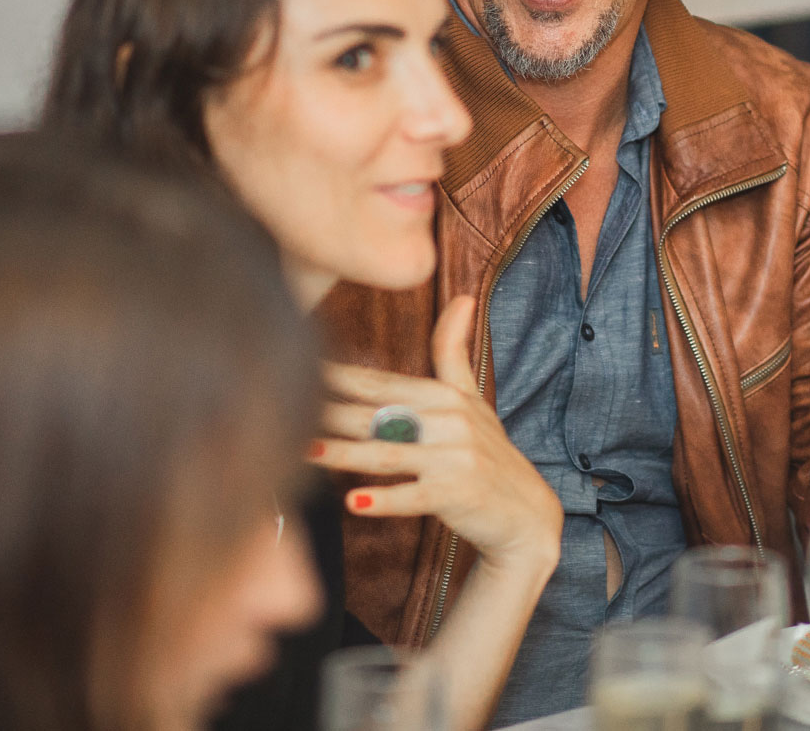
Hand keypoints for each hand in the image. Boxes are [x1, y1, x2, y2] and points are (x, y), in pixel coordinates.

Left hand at [310, 296, 561, 570]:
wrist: (526, 513)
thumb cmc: (490, 454)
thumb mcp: (472, 400)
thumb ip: (454, 351)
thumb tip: (461, 297)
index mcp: (445, 396)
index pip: (382, 382)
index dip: (339, 375)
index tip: (298, 364)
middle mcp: (450, 421)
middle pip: (378, 415)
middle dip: (329, 411)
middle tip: (283, 406)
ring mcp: (454, 458)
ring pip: (388, 454)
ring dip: (344, 453)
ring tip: (305, 450)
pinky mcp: (457, 495)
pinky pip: (413, 497)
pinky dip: (384, 500)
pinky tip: (353, 503)